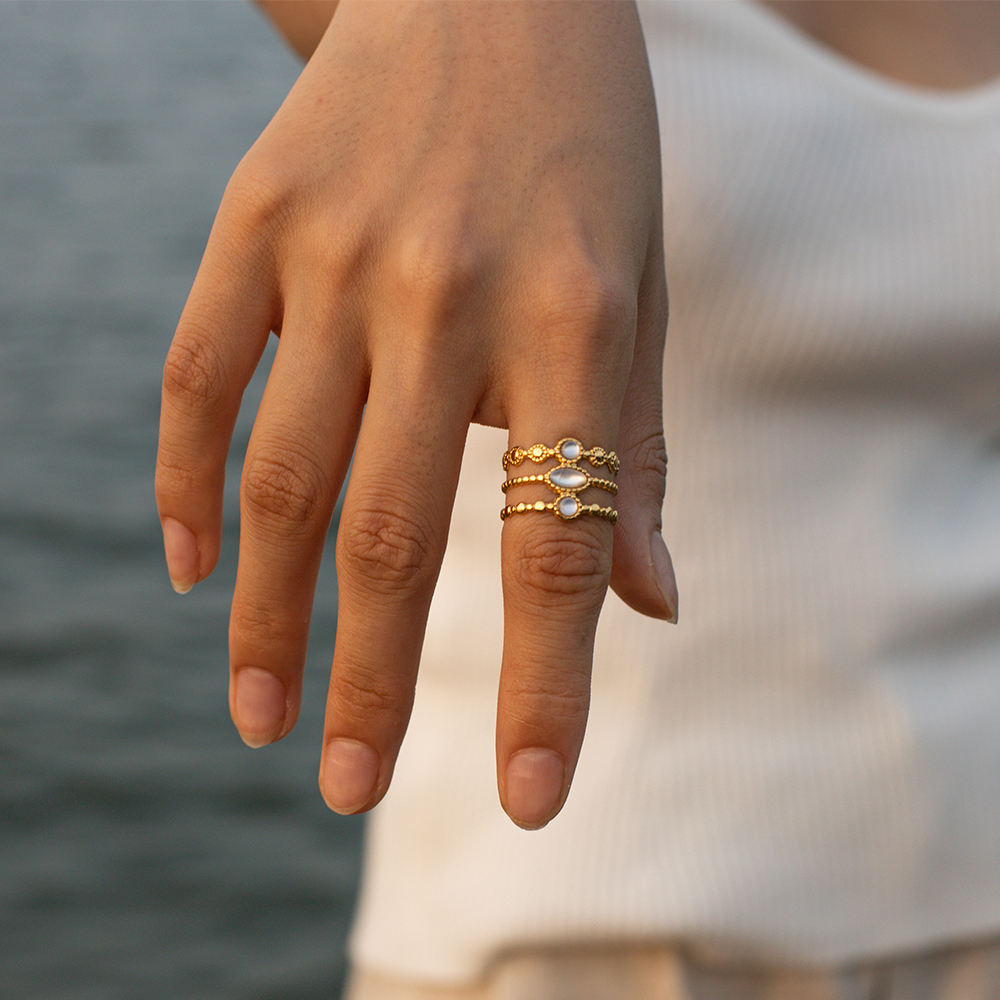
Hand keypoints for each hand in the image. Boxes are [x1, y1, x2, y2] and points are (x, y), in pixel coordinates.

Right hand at [155, 0, 676, 829]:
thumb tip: (651, 608)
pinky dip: (183, 483)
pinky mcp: (255, 217)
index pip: (561, 544)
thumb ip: (638, 454)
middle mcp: (449, 292)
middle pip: (396, 532)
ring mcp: (337, 252)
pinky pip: (197, 374)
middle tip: (350, 788)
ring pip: (284, 474)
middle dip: (375, 682)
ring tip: (265, 716)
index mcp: (577, 318)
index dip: (548, 687)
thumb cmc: (588, 161)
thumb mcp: (646, 294)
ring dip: (267, 616)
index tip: (530, 802)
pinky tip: (190, 570)